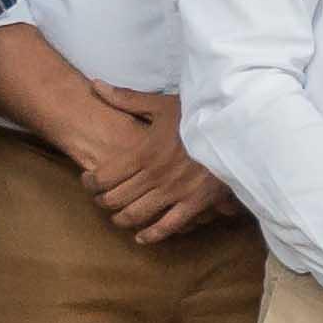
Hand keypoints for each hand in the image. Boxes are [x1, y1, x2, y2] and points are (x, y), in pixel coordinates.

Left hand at [76, 85, 233, 243]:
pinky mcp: (194, 203)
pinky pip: (168, 226)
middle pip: (116, 199)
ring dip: (122, 220)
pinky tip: (142, 237)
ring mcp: (174, 191)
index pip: (104, 176)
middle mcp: (154, 176)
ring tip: (118, 218)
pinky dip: (152, 235)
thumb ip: (126, 99)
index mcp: (143, 152)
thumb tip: (95, 85)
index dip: (90, 183)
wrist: (234, 128)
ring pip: (137, 215)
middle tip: (101, 200)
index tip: (88, 182)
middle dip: (103, 202)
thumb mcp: (160, 104)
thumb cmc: (196, 115)